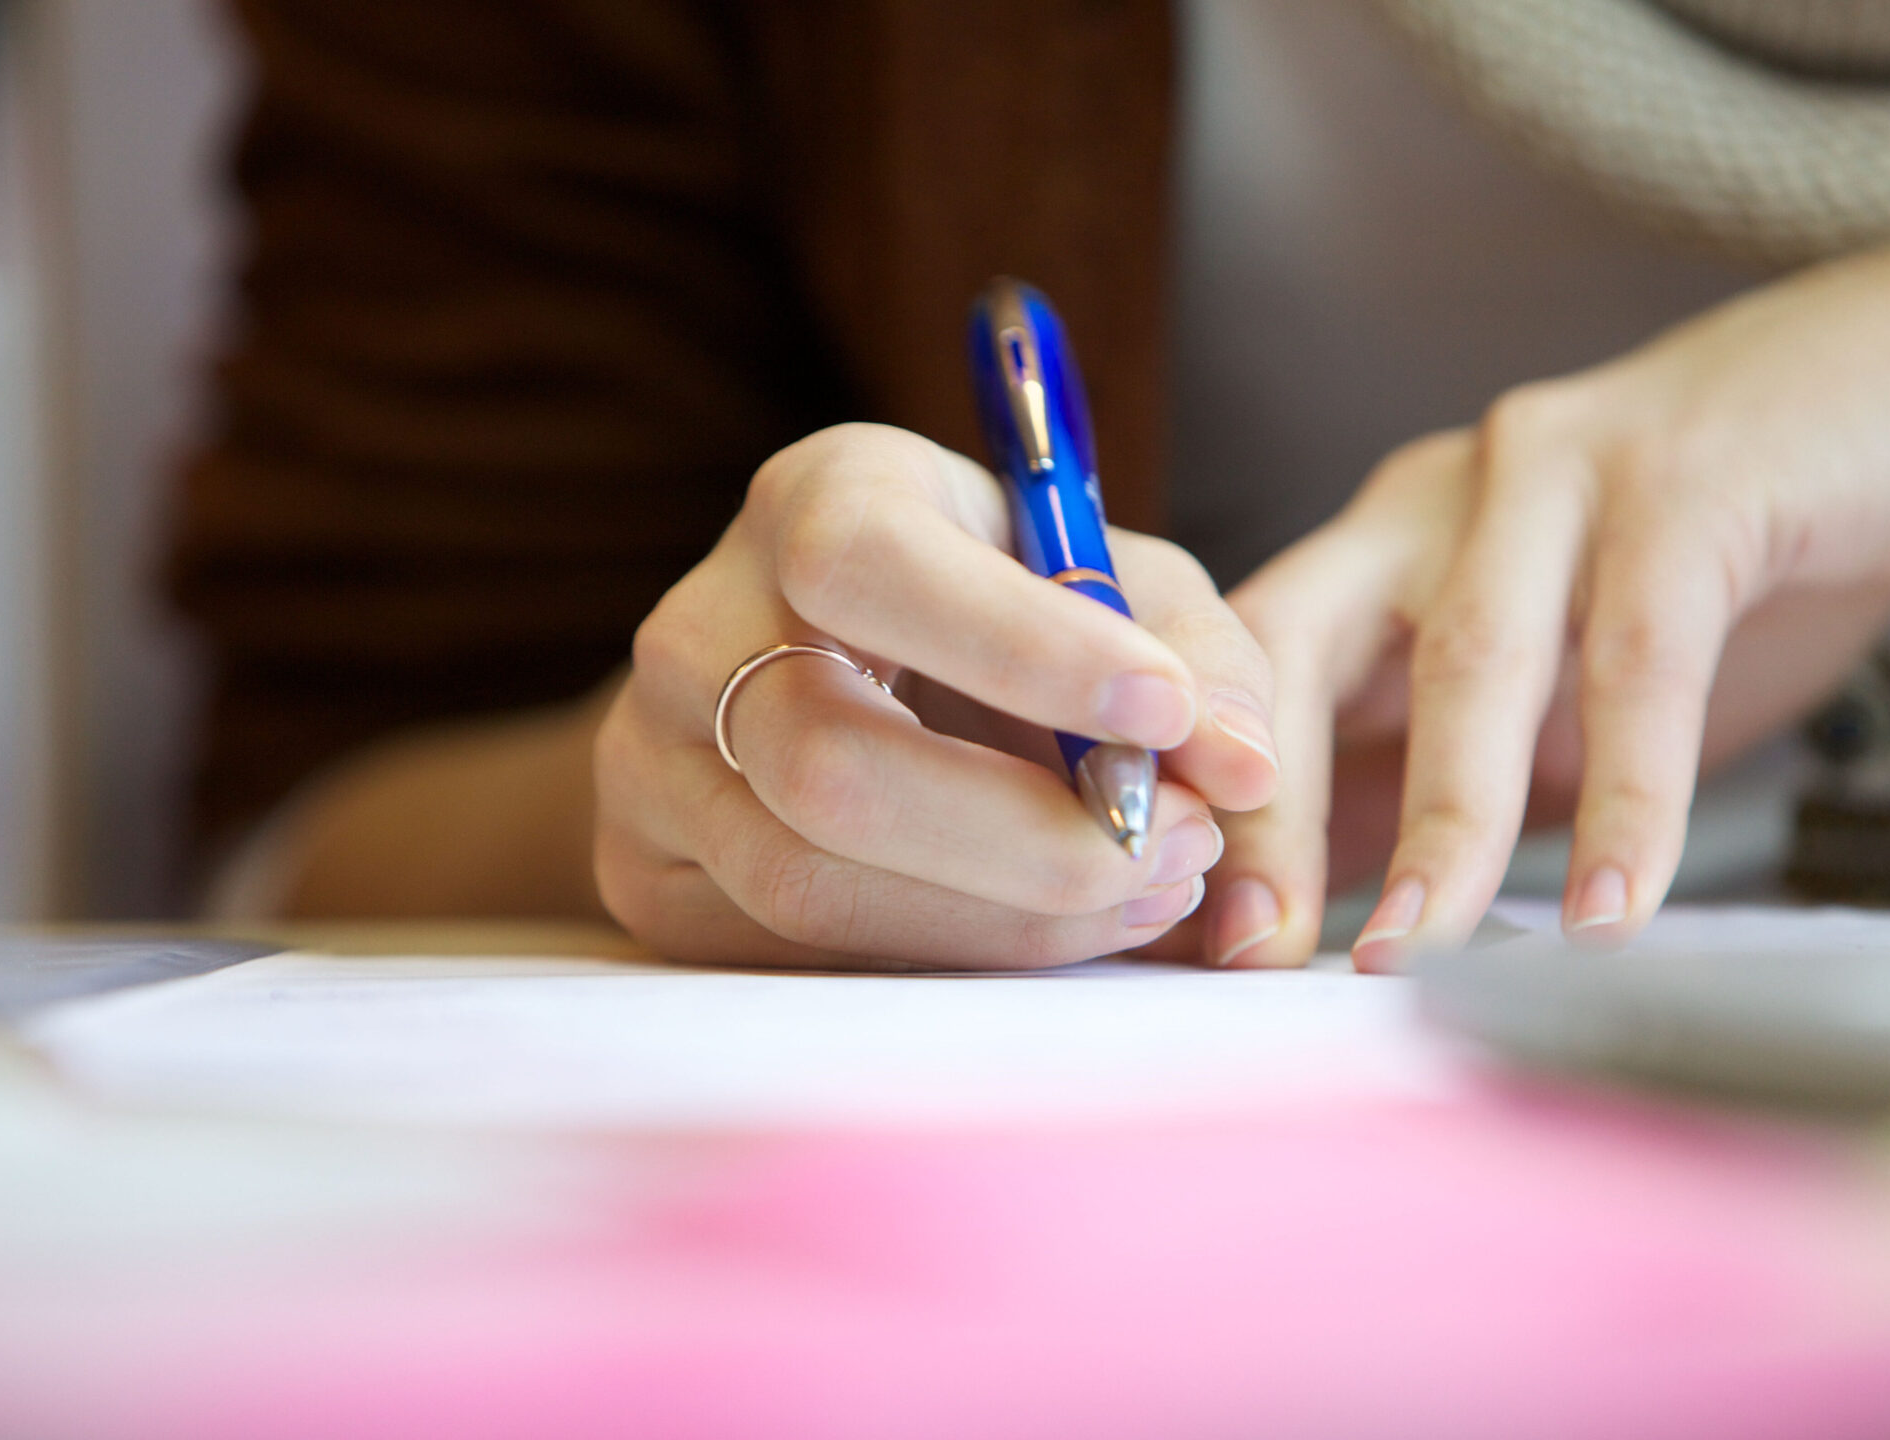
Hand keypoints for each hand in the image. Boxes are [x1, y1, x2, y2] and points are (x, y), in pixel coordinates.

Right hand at [594, 423, 1280, 967]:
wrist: (835, 675)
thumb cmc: (1005, 612)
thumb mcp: (1112, 584)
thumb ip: (1198, 656)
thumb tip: (1241, 768)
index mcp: (812, 499)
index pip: (869, 562)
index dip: (1018, 643)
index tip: (1166, 713)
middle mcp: (694, 625)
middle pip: (825, 760)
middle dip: (1027, 833)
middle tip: (1182, 847)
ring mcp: (648, 763)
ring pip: (810, 882)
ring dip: (1005, 916)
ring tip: (1148, 891)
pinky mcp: (652, 877)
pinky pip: (798, 955)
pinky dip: (953, 956)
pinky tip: (1057, 927)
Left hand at [1187, 205, 1889, 970]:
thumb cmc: (1735, 555)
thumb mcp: (1561, 676)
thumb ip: (1452, 766)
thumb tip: (1342, 920)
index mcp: (1389, 542)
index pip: (1253, 675)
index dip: (1223, 806)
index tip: (1212, 944)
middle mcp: (1442, 494)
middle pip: (1303, 650)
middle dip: (1272, 807)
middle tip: (1256, 951)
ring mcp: (1558, 471)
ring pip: (1467, 660)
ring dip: (1438, 821)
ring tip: (1413, 949)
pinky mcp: (1689, 480)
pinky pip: (1638, 660)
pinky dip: (1624, 796)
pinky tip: (1609, 908)